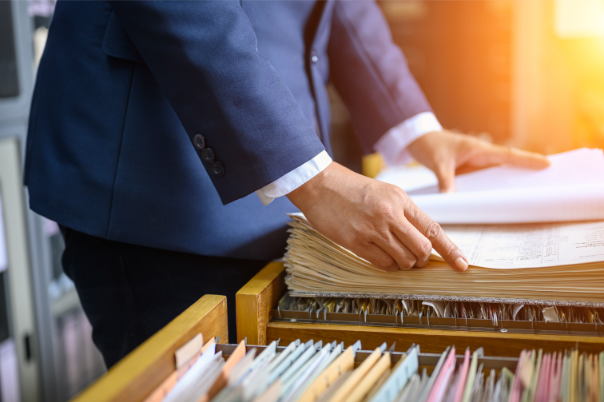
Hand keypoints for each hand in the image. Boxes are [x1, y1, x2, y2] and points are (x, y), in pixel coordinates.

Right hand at [287, 162, 467, 271]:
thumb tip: (422, 240)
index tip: (463, 265)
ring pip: (404, 260)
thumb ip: (403, 214)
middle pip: (422, 249)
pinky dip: (387, 265)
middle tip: (414, 259)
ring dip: (403, 264)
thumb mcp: (384, 193)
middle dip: (422, 260)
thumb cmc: (351, 189)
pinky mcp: (356, 241)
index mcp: (400, 200)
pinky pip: (382, 263)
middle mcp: (390, 214)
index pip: (433, 229)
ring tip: (393, 254)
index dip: (450, 250)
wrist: (320, 184)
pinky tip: (378, 255)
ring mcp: (373, 229)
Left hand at [407, 130, 550, 192]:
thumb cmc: (430, 145)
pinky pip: (484, 183)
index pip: (507, 155)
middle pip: (509, 166)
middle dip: (527, 174)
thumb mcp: (438, 163)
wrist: (419, 140)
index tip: (547, 164)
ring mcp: (476, 166)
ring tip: (530, 198)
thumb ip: (445, 181)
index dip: (527, 160)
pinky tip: (498, 203)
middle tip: (548, 185)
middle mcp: (481, 157)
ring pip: (498, 176)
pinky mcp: (469, 173)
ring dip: (510, 185)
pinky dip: (492, 191)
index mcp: (478, 149)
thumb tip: (450, 199)